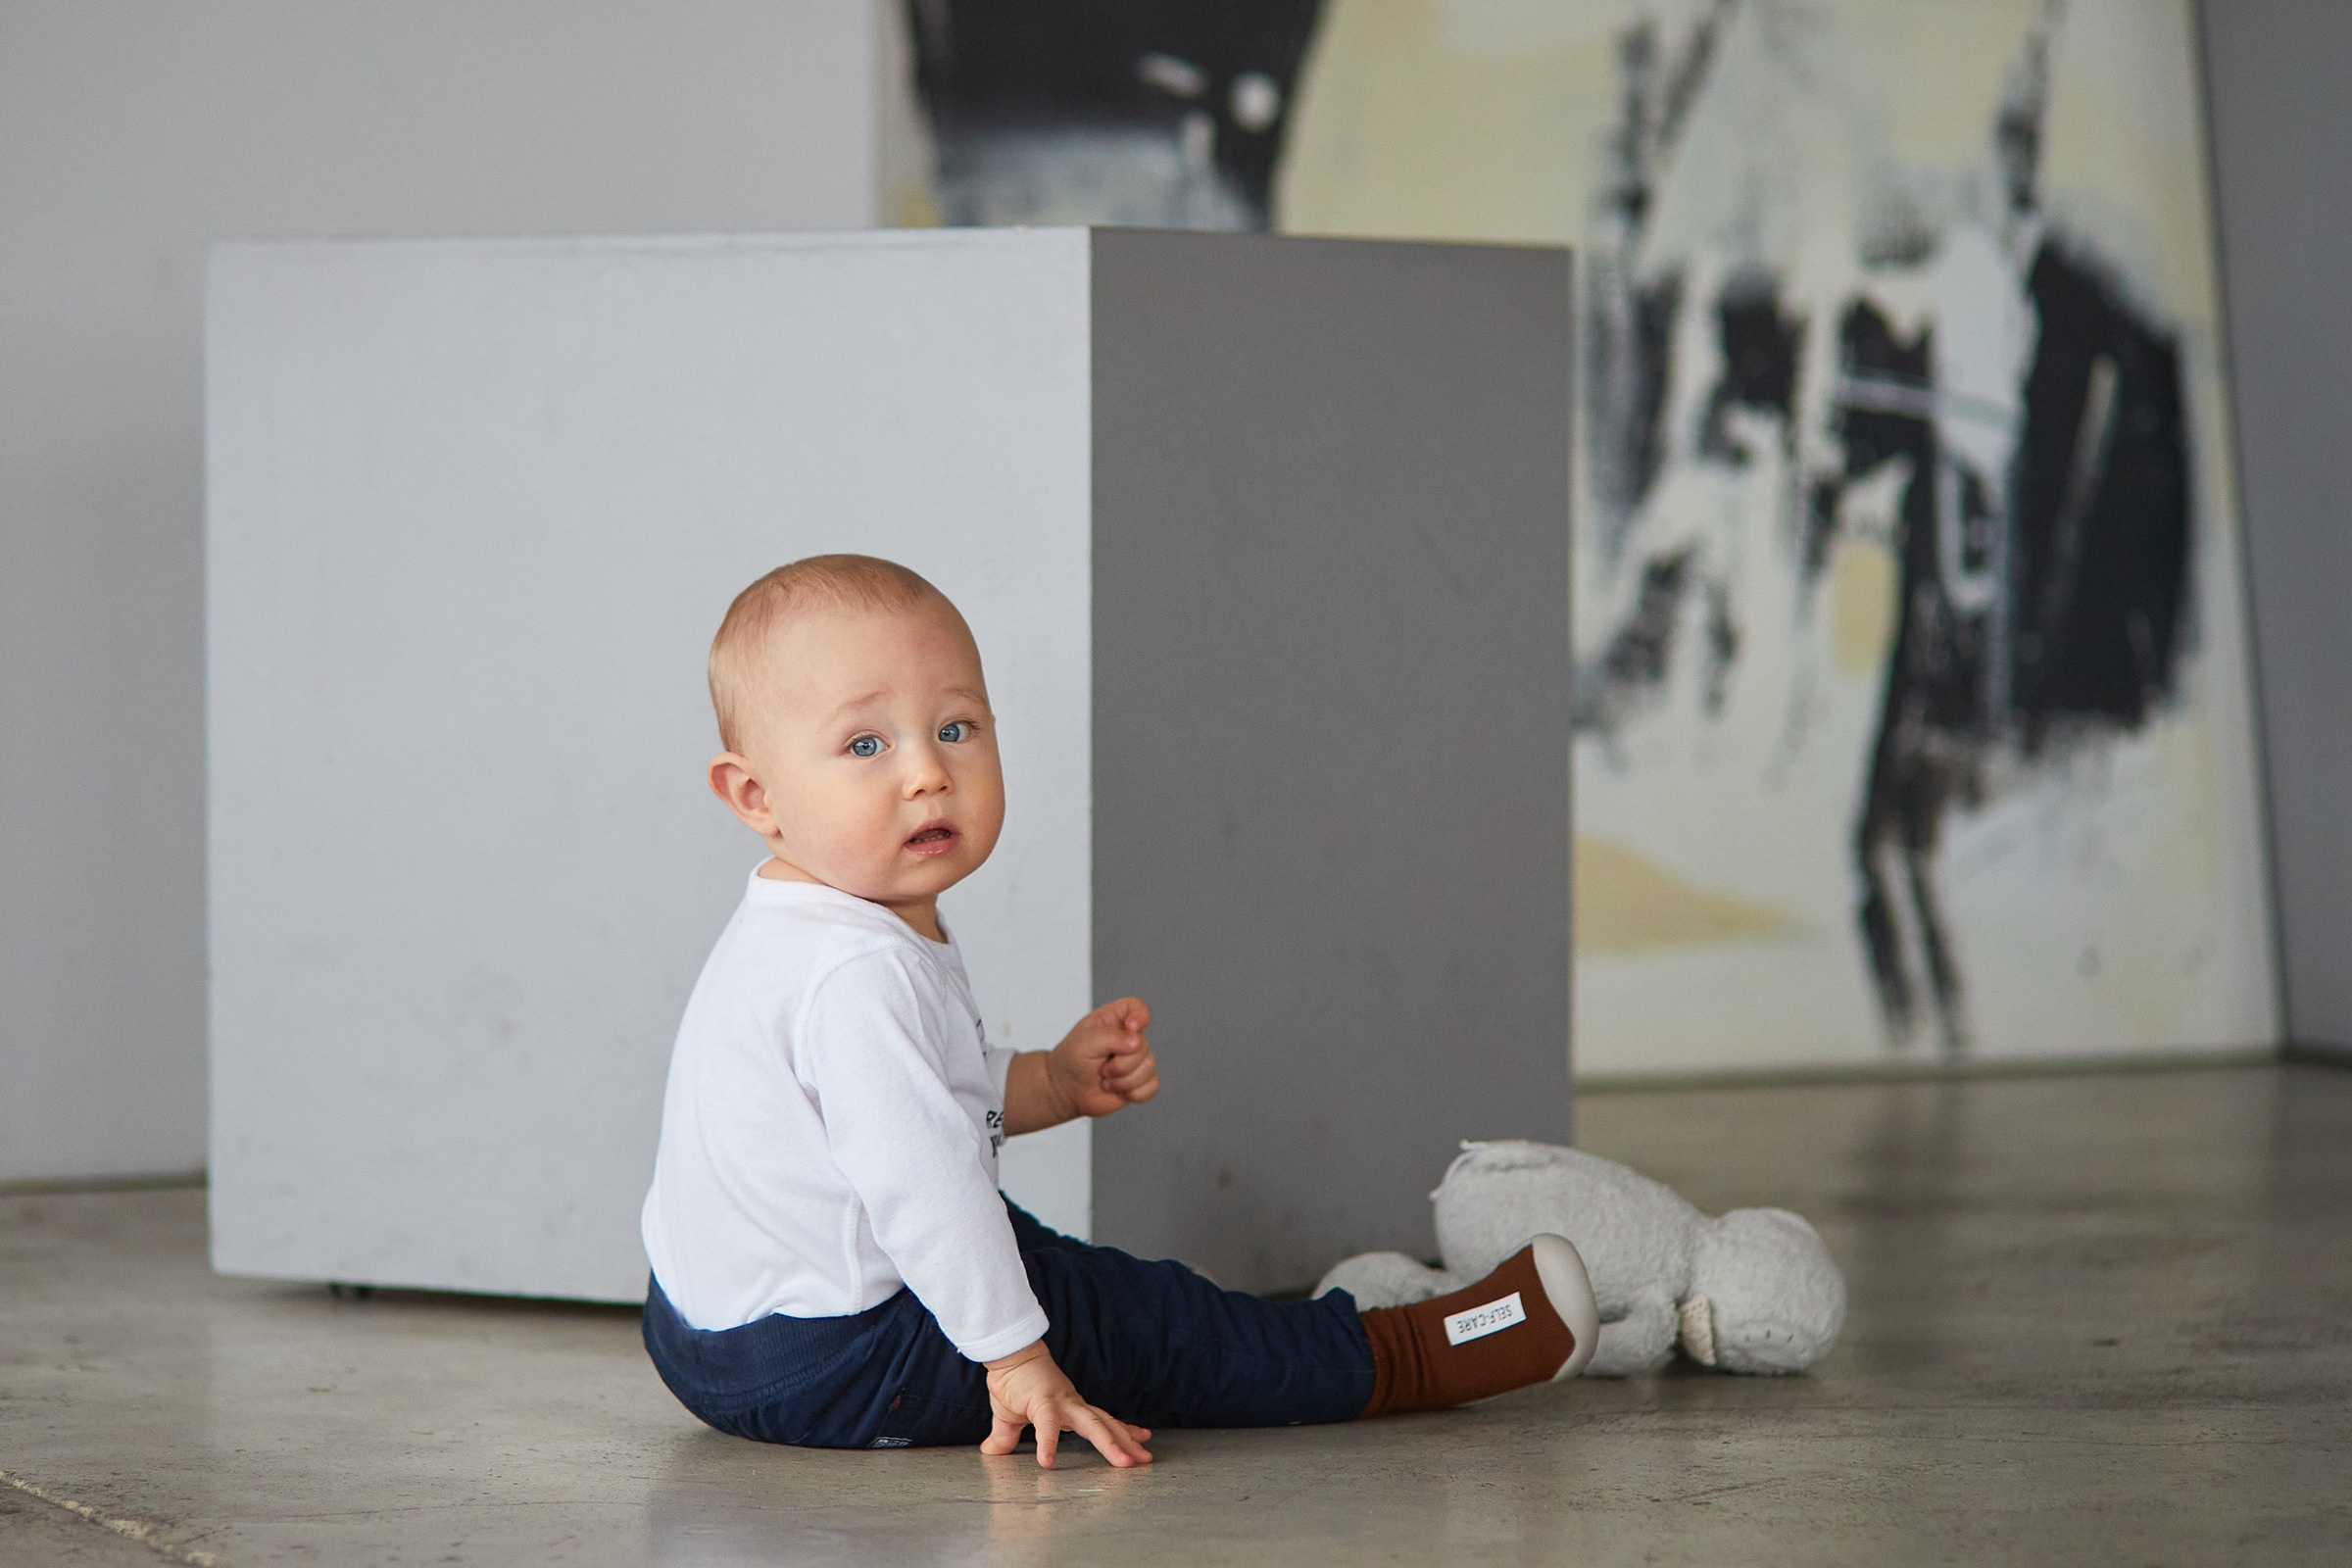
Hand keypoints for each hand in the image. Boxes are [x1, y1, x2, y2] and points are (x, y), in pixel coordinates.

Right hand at [981, 1342, 1152, 1467]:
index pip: (1103, 1421)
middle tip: (1145, 1459)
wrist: (1007, 1355)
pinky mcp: (1041, 1401)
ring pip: (1091, 1424)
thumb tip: (990, 1451)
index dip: (1123, 1431)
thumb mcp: (1010, 1418)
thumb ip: (1006, 1437)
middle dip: (1127, 1442)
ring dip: (1110, 1443)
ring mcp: (1060, 1402)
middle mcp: (1072, 1405)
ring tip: (1124, 1462)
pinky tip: (1047, 1462)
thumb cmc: (1014, 1383)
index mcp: (1070, 1409)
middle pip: (1105, 1425)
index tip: (1143, 1440)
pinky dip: (1048, 1443)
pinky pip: (1046, 1425)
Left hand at [1051, 997, 1159, 1119]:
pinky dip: (1133, 1093)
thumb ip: (1111, 1037)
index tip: (1130, 1027)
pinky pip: (1152, 1086)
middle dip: (1121, 1063)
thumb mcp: (1085, 1042)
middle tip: (1101, 1067)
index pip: (1137, 1008)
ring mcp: (1136, 1061)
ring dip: (1123, 1080)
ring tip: (1105, 1080)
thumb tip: (1136, 1041)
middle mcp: (1128, 1038)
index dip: (1139, 1016)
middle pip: (1143, 1045)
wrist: (1066, 1091)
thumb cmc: (1072, 1061)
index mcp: (1114, 1020)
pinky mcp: (1140, 1082)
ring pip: (1149, 1068)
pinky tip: (1117, 1090)